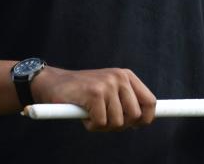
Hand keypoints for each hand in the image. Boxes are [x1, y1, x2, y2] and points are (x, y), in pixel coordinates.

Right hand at [31, 67, 155, 131]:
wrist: (53, 83)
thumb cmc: (83, 92)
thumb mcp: (109, 91)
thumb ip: (125, 102)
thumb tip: (144, 121)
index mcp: (126, 76)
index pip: (150, 101)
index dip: (146, 119)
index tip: (136, 127)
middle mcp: (119, 77)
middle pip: (135, 116)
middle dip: (121, 125)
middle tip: (105, 120)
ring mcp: (107, 84)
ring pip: (117, 122)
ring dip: (103, 126)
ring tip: (92, 114)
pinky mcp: (95, 93)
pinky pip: (101, 123)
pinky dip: (91, 125)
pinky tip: (83, 115)